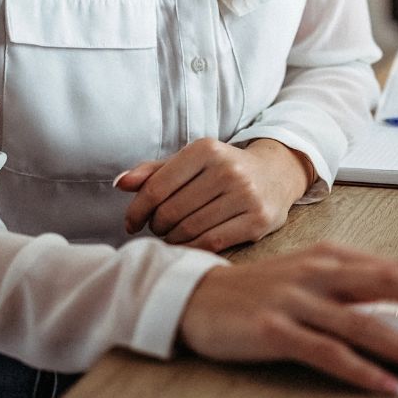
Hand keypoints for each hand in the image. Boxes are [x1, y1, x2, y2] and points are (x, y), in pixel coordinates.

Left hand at [115, 137, 312, 251]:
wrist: (277, 173)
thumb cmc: (224, 169)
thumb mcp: (193, 161)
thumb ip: (155, 171)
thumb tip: (120, 183)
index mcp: (207, 149)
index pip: (156, 188)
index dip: (136, 210)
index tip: (132, 222)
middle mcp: (228, 169)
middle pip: (171, 211)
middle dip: (156, 225)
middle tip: (158, 228)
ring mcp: (246, 195)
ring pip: (189, 229)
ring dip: (173, 238)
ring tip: (173, 235)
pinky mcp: (259, 219)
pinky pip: (212, 242)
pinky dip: (193, 247)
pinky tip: (189, 244)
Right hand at [178, 242, 397, 395]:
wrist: (197, 296)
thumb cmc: (262, 290)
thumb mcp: (309, 276)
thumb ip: (349, 286)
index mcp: (332, 255)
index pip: (394, 269)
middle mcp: (319, 271)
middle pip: (389, 284)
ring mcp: (297, 300)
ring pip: (363, 323)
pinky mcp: (276, 331)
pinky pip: (328, 353)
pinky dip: (363, 371)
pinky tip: (389, 386)